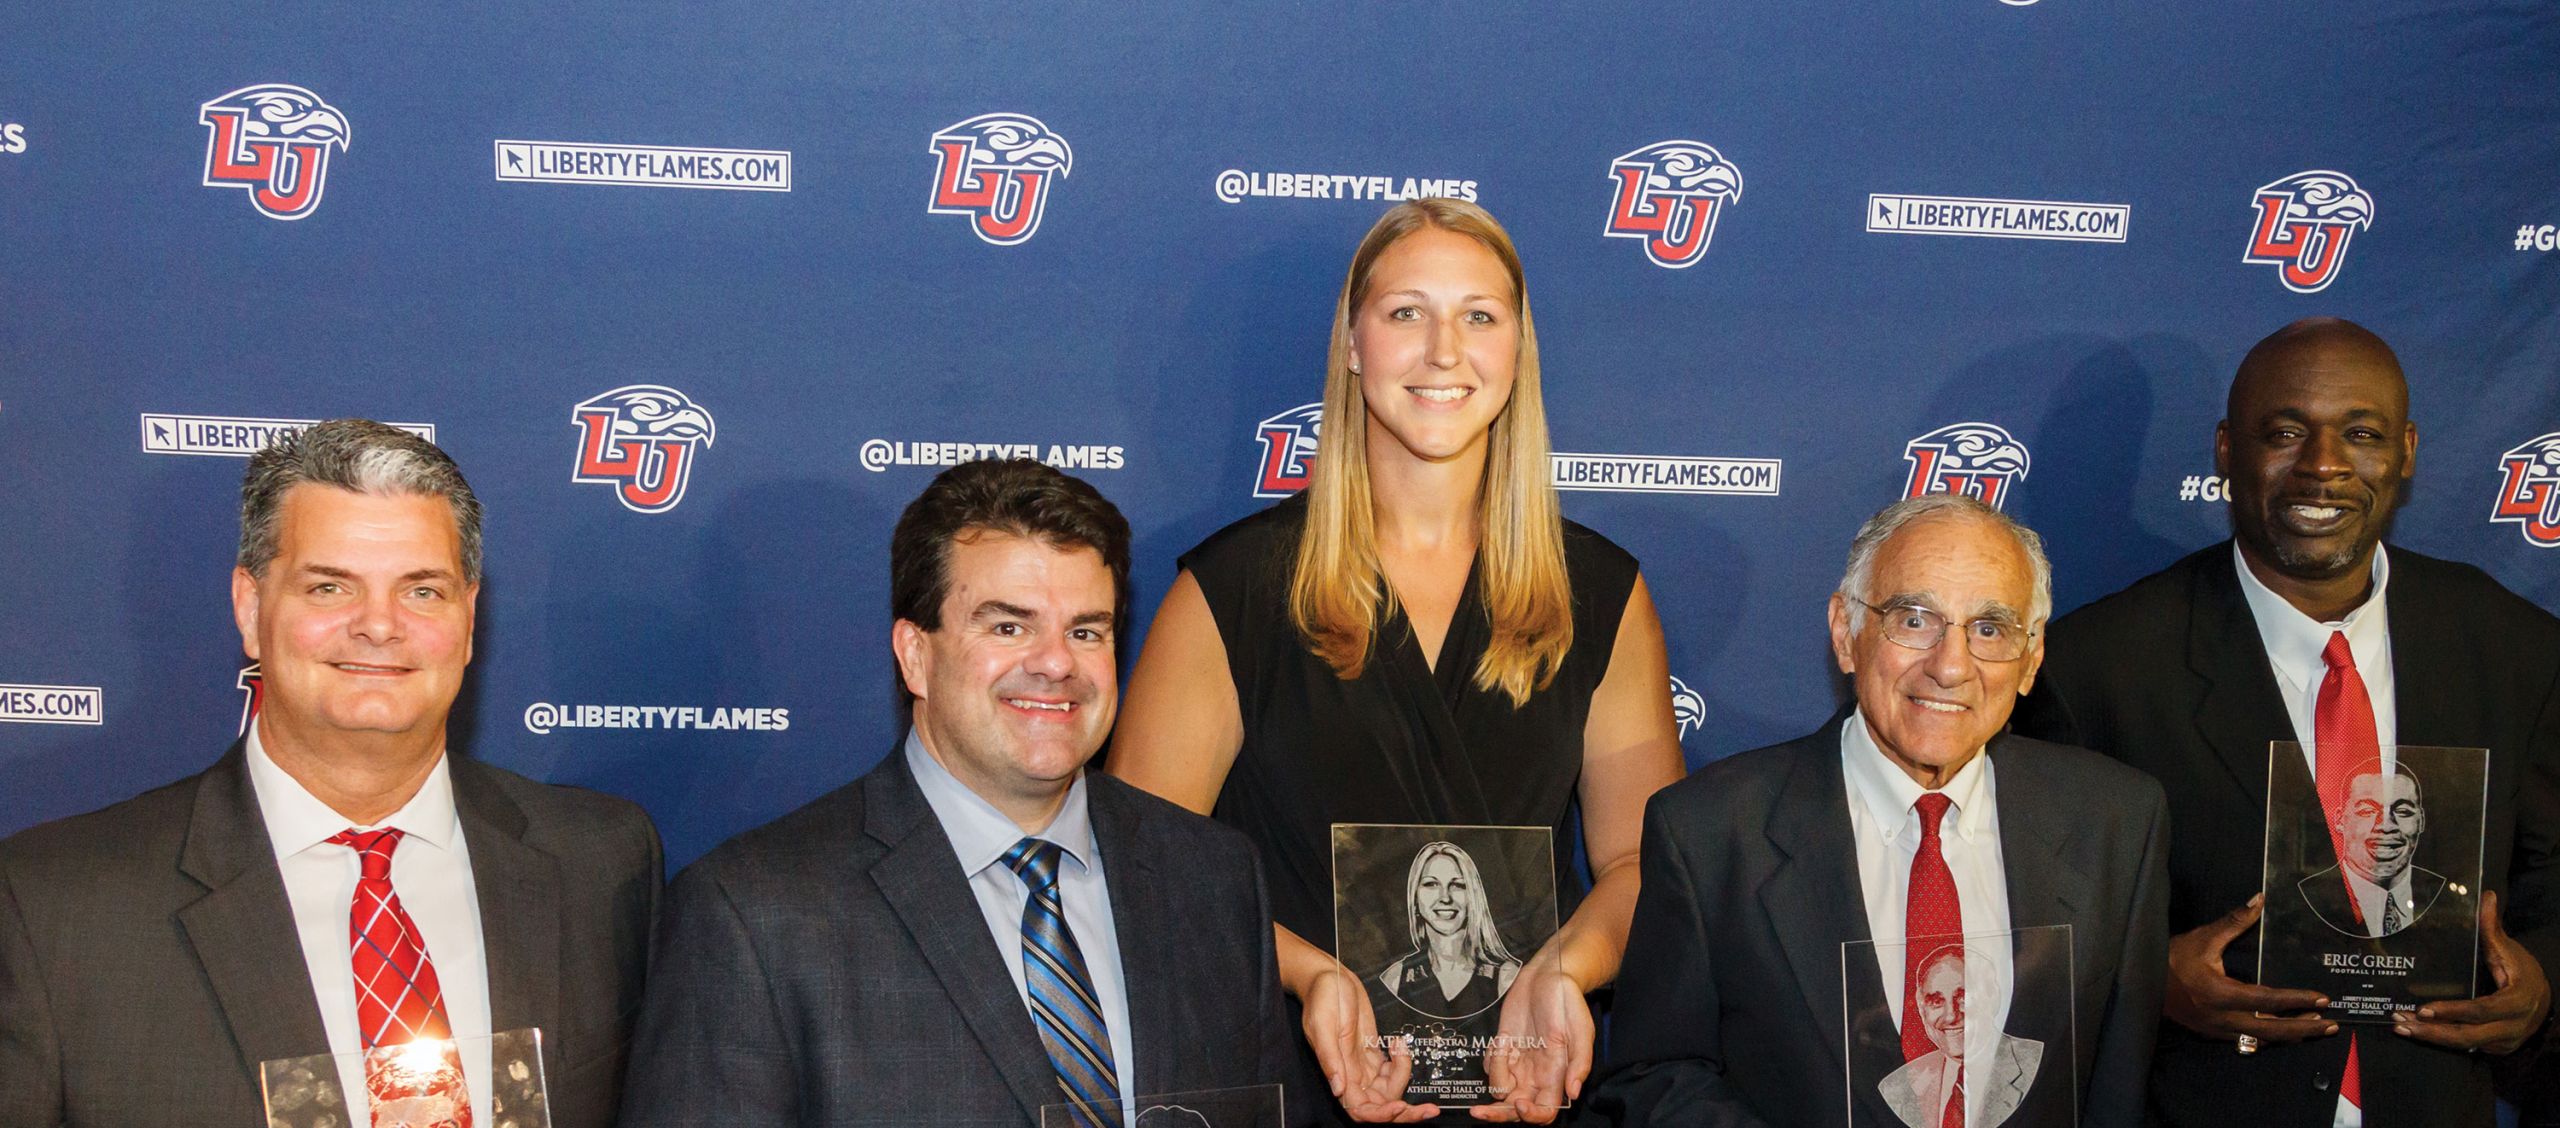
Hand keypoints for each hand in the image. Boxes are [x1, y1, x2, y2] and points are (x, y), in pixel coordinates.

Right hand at [1301, 959, 1437, 1122]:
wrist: (1330, 977)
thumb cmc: (1321, 997)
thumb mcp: (1322, 1025)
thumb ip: (1330, 1058)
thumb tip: (1338, 1089)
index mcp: (1339, 1071)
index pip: (1360, 1109)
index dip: (1380, 1114)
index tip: (1399, 1106)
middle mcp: (1352, 1073)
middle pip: (1381, 1106)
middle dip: (1405, 1111)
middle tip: (1428, 1108)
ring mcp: (1363, 1064)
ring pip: (1390, 1088)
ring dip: (1403, 1074)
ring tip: (1400, 1047)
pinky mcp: (1372, 1052)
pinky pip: (1392, 1069)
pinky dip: (1402, 1061)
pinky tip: (1398, 1043)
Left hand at [1473, 955, 1592, 1122]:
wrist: (1548, 977)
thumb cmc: (1568, 1002)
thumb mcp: (1581, 1030)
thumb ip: (1580, 1064)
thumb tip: (1573, 1093)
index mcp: (1557, 1075)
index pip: (1544, 1112)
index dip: (1531, 1116)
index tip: (1520, 1104)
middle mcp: (1536, 1074)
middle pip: (1515, 1108)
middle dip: (1497, 1113)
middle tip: (1479, 1111)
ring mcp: (1519, 1063)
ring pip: (1499, 1088)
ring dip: (1496, 1073)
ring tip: (1505, 1043)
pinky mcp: (1505, 1049)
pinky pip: (1491, 1067)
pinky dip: (1491, 1058)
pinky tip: (1502, 1039)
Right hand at [2163, 895, 2338, 1043]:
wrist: (2139, 985)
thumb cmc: (2171, 959)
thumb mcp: (2202, 938)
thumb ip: (2233, 921)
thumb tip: (2259, 900)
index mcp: (2222, 993)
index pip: (2269, 1000)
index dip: (2298, 1000)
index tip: (2322, 998)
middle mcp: (2223, 1017)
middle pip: (2273, 1029)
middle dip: (2304, 1028)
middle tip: (2331, 1024)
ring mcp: (2218, 1030)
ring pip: (2262, 1038)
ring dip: (2290, 1035)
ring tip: (2314, 1028)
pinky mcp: (2213, 1034)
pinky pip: (2248, 1040)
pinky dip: (2269, 1037)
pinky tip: (2282, 1034)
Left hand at [2397, 890, 2552, 1054]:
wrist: (2545, 1000)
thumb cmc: (2522, 972)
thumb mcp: (2509, 950)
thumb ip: (2492, 928)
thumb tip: (2486, 895)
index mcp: (2517, 1001)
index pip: (2482, 1010)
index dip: (2453, 1011)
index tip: (2423, 1009)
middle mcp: (2511, 1026)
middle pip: (2468, 1035)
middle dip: (2432, 1031)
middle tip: (2400, 1022)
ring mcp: (2503, 1041)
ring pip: (2464, 1045)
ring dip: (2431, 1037)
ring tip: (2401, 1027)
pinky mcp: (2495, 1048)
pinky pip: (2466, 1047)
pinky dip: (2441, 1039)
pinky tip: (2417, 1030)